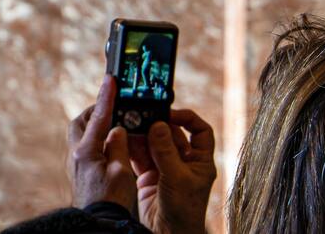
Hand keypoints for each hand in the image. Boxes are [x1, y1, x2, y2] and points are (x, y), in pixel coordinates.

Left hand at [68, 75, 135, 211]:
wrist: (99, 222)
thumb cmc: (111, 201)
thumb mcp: (121, 172)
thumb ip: (118, 146)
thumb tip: (116, 128)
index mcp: (86, 152)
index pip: (99, 118)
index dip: (106, 97)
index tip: (110, 80)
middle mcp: (76, 155)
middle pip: (80, 122)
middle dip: (95, 111)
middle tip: (111, 106)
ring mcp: (75, 163)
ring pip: (80, 134)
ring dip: (95, 126)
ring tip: (113, 125)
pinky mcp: (79, 172)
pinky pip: (85, 147)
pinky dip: (97, 140)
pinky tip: (110, 146)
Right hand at [129, 109, 216, 233]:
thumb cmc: (184, 211)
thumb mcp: (177, 178)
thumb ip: (166, 150)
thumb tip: (159, 124)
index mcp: (200, 161)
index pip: (200, 131)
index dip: (188, 118)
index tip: (170, 112)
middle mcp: (183, 162)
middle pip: (171, 134)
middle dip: (156, 125)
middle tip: (141, 116)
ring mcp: (165, 168)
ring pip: (153, 143)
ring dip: (141, 135)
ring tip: (129, 126)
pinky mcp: (149, 176)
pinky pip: (140, 156)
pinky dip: (132, 148)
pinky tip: (124, 140)